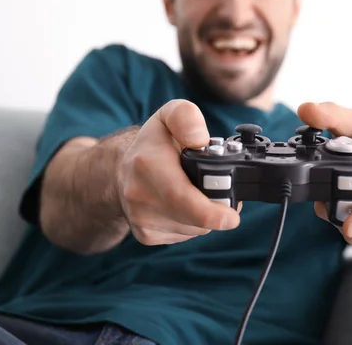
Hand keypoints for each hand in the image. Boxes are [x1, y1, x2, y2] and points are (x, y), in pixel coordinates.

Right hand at [117, 100, 240, 245]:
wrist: (120, 171)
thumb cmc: (153, 143)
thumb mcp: (170, 115)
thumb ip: (186, 117)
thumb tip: (200, 140)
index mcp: (147, 165)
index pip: (182, 199)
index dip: (212, 214)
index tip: (231, 217)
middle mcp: (140, 196)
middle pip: (195, 219)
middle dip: (219, 211)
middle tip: (227, 196)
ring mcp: (141, 220)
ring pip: (195, 229)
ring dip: (207, 216)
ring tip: (200, 192)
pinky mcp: (146, 235)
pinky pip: (185, 235)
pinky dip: (194, 223)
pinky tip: (187, 205)